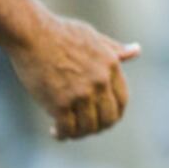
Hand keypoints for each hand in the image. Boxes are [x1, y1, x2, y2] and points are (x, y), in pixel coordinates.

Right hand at [5, 13, 139, 139]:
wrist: (32, 34)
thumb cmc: (60, 33)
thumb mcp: (94, 38)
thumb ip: (114, 50)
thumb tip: (136, 51)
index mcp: (111, 66)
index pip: (122, 101)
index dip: (113, 113)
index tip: (101, 118)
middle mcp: (101, 82)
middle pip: (108, 118)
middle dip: (97, 127)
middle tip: (83, 128)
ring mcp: (81, 94)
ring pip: (88, 127)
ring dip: (78, 133)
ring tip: (67, 130)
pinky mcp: (60, 103)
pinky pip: (67, 129)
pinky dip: (62, 134)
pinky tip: (55, 131)